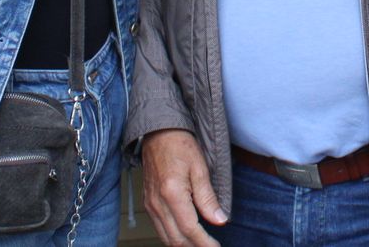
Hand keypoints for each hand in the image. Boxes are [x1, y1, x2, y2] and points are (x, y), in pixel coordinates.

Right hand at [142, 129, 224, 246]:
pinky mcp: (148, 203)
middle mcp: (157, 203)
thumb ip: (208, 197)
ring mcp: (150, 204)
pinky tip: (185, 236)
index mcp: (172, 194)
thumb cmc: (180, 145)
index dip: (205, 243)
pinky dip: (173, 237)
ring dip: (184, 246)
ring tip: (201, 245)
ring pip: (166, 237)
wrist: (158, 132)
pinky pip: (159, 228)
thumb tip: (220, 220)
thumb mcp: (200, 168)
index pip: (190, 229)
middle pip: (176, 239)